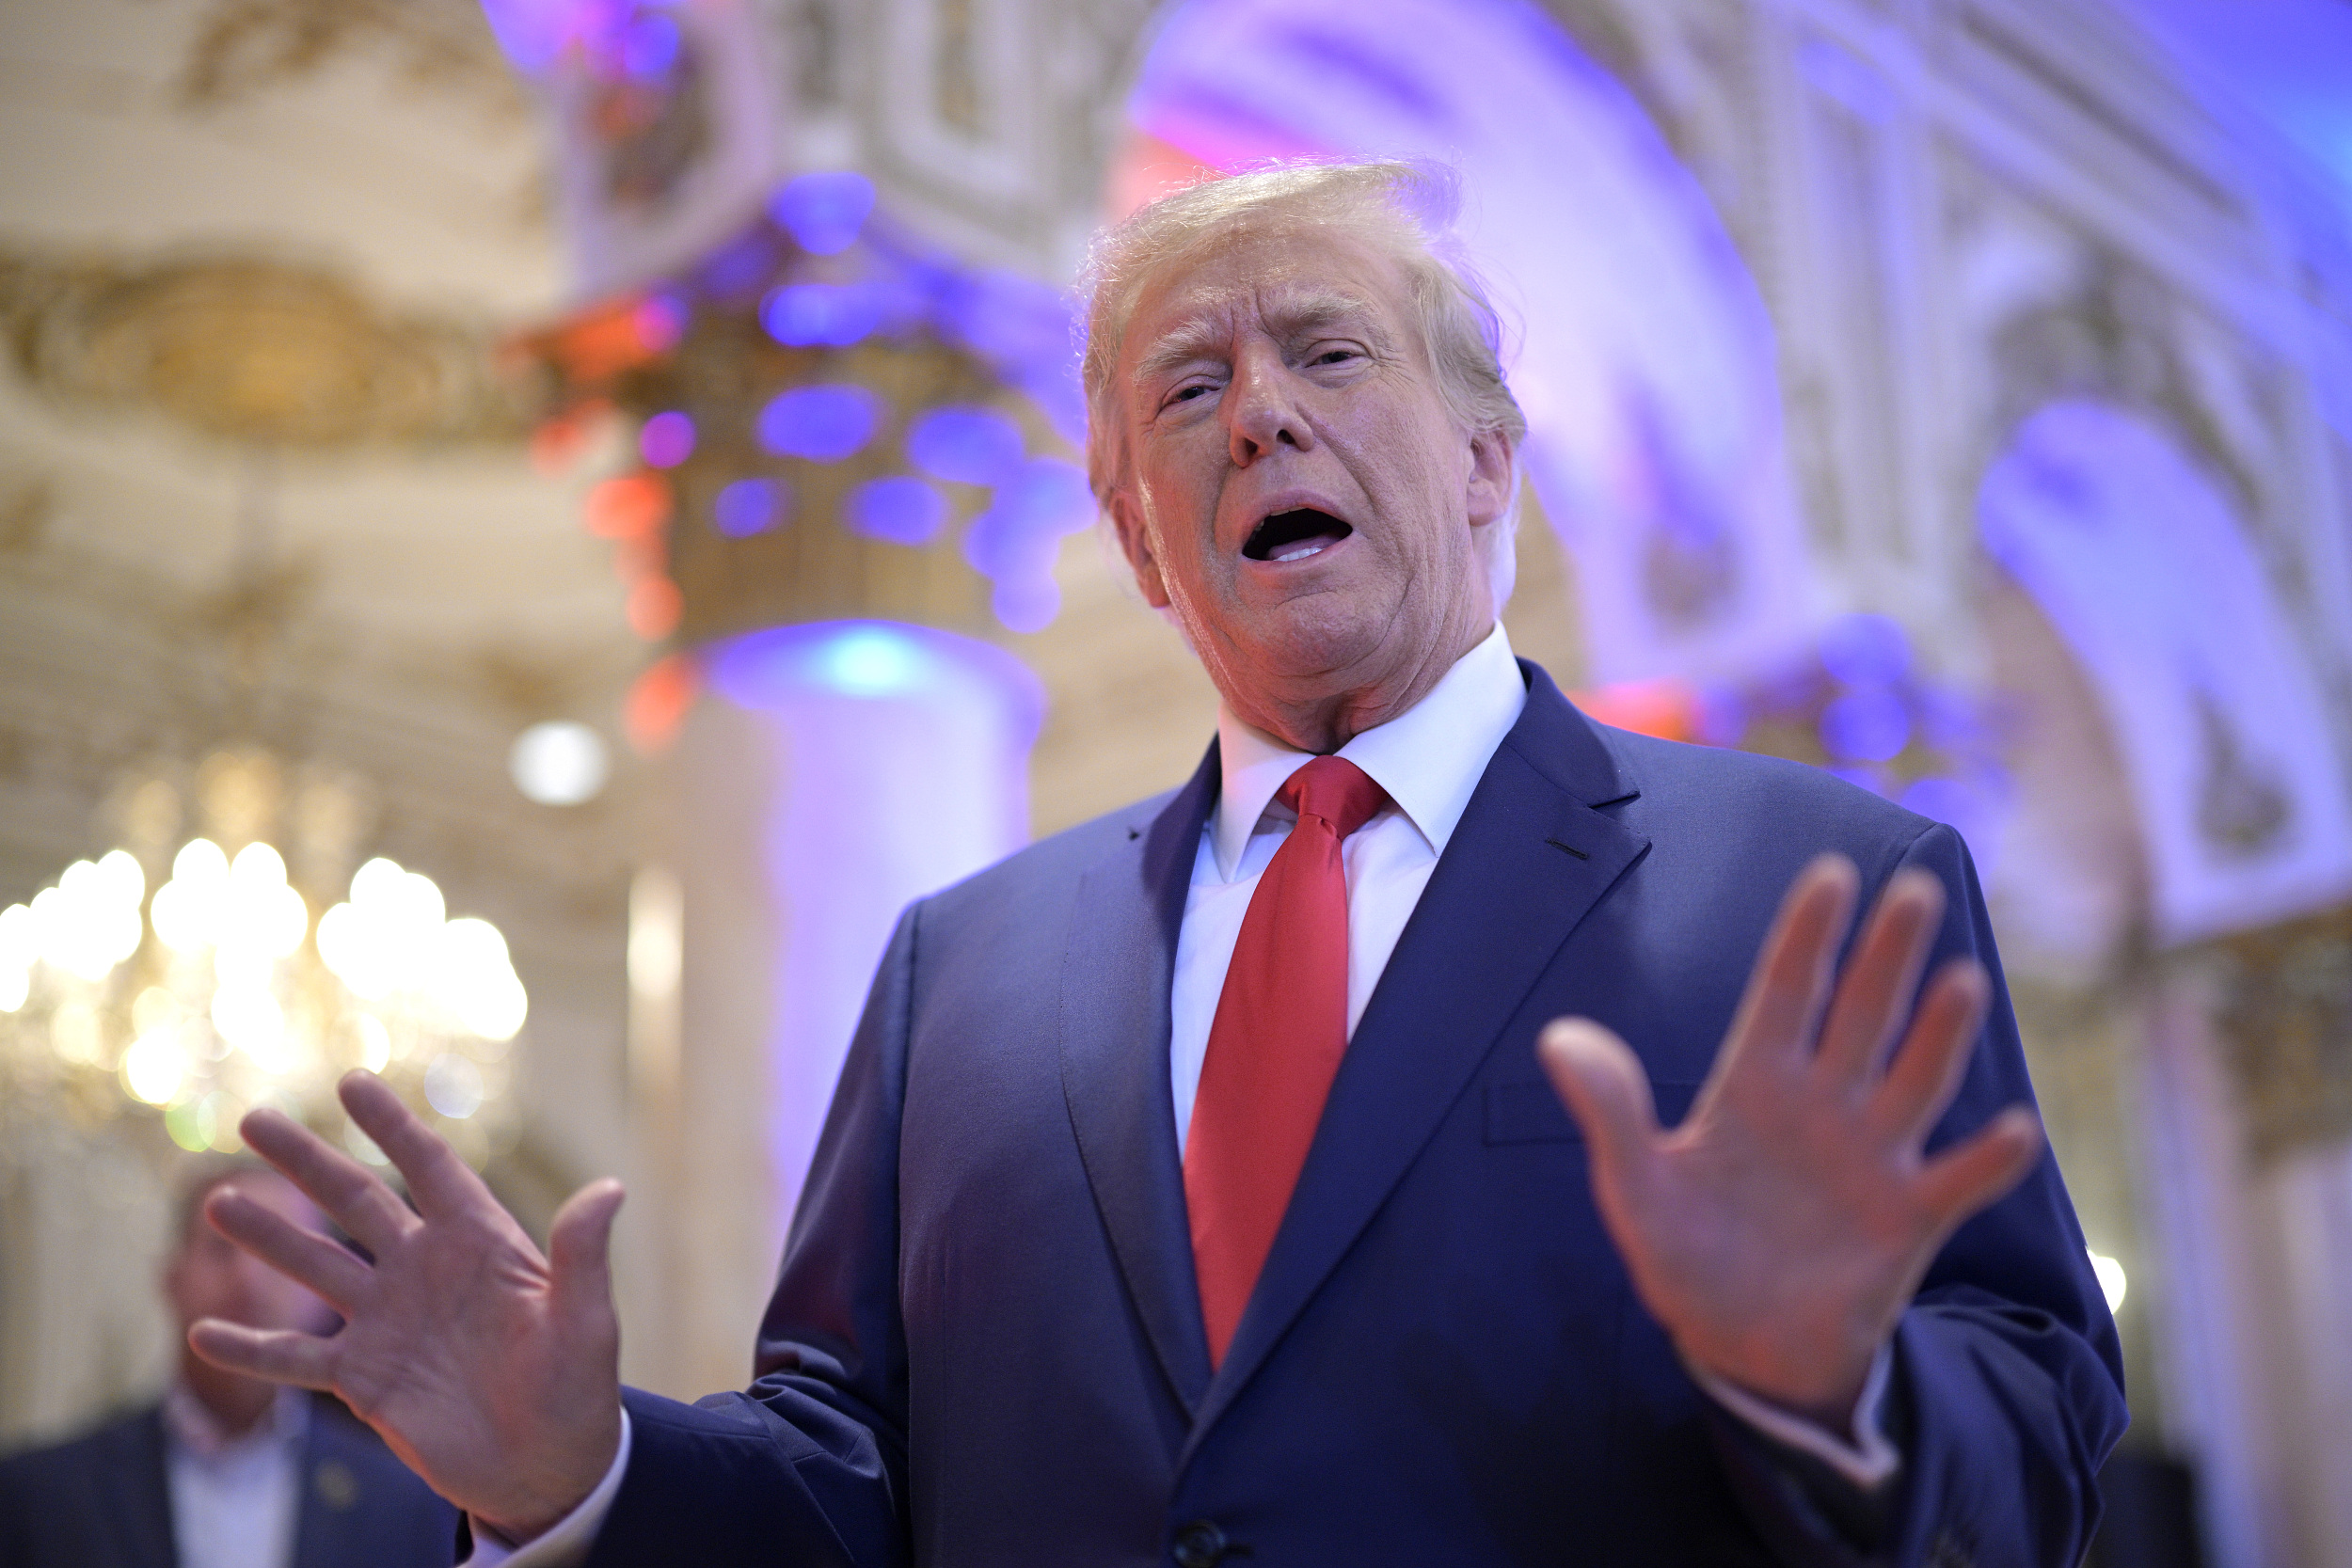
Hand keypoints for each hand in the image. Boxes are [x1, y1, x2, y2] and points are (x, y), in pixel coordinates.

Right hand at [188, 1070, 625, 1543]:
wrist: (547, 1468)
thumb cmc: (577, 1391)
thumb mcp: (587, 1323)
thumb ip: (582, 1258)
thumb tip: (611, 1189)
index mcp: (479, 1243)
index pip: (430, 1167)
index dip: (392, 1125)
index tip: (351, 1082)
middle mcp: (424, 1270)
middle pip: (355, 1201)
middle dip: (305, 1161)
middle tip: (253, 1120)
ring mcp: (388, 1321)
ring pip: (315, 1267)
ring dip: (269, 1238)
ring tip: (220, 1204)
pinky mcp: (363, 1379)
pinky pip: (296, 1358)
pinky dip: (252, 1348)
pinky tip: (202, 1331)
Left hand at [1540, 855, 2042, 1432]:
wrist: (1741, 1345)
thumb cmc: (1684, 1254)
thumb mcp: (1634, 1187)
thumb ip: (1611, 1113)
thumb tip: (1558, 1038)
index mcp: (1756, 1085)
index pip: (1786, 993)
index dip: (1807, 936)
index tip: (1832, 874)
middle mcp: (1824, 1106)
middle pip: (1861, 1016)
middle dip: (1886, 956)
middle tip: (1916, 887)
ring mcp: (1872, 1159)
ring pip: (1914, 1081)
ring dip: (1940, 1035)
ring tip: (1962, 980)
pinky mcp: (1909, 1221)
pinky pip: (1957, 1182)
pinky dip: (1986, 1161)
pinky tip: (2014, 1130)